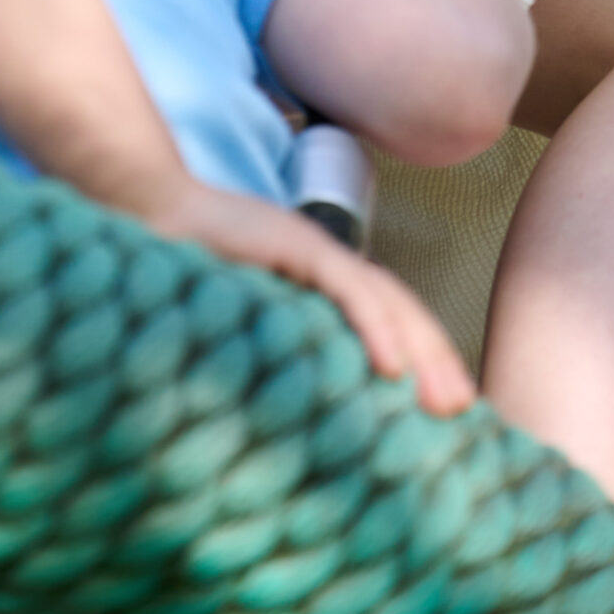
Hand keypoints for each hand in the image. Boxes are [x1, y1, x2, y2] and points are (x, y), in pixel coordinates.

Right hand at [145, 176, 472, 415]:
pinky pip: (346, 285)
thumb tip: (301, 400)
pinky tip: (392, 365)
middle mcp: (325, 256)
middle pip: (399, 307)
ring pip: (385, 299)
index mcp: (317, 275)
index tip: (446, 404)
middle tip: (465, 410)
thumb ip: (277, 339)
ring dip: (421, 350)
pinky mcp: (293, 241)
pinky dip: (374, 325)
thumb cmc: (186, 264)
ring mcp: (312, 245)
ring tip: (444, 400)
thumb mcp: (244, 310)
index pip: (385, 313)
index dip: (421, 353)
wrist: (149, 203)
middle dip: (436, 358)